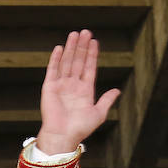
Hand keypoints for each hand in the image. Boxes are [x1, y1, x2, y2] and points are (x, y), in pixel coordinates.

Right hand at [36, 30, 120, 154]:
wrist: (63, 136)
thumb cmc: (81, 128)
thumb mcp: (98, 113)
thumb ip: (106, 100)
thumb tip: (117, 90)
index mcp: (85, 90)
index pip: (89, 67)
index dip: (92, 54)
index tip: (95, 41)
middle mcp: (73, 85)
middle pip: (78, 61)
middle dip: (82, 46)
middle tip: (86, 31)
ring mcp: (61, 85)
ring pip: (67, 62)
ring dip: (71, 48)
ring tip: (75, 34)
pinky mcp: (49, 87)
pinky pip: (53, 69)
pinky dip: (56, 58)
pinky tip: (60, 47)